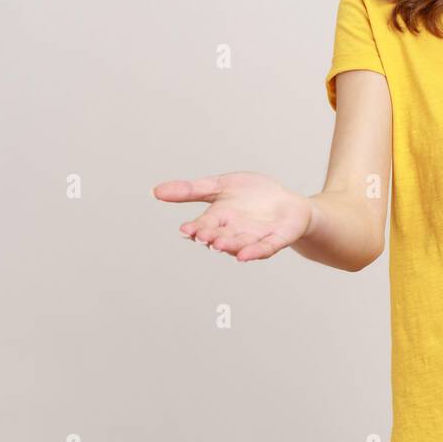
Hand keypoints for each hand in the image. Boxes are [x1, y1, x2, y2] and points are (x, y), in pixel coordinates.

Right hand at [152, 171, 313, 262]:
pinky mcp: (275, 240)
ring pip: (240, 244)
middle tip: (204, 237)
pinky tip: (244, 256)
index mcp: (219, 218)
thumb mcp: (221, 185)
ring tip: (220, 245)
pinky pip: (264, 248)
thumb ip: (191, 190)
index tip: (187, 230)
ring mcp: (255, 237)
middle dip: (212, 237)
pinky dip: (254, 252)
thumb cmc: (252, 196)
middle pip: (220, 236)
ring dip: (230, 245)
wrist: (287, 202)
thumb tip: (155, 191)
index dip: (196, 228)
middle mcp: (234, 232)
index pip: (204, 225)